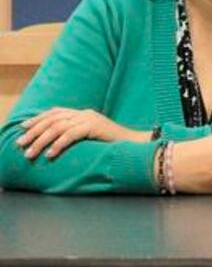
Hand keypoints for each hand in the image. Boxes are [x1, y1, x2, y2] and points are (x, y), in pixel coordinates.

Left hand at [16, 107, 147, 159]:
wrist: (135, 144)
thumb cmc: (113, 144)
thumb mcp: (91, 136)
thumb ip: (77, 134)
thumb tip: (56, 142)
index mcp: (83, 113)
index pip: (55, 112)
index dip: (37, 119)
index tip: (23, 128)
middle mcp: (85, 113)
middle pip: (53, 119)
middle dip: (34, 131)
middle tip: (21, 144)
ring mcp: (90, 119)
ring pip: (58, 127)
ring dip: (41, 141)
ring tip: (31, 153)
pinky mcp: (95, 127)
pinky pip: (71, 135)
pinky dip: (58, 144)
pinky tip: (50, 154)